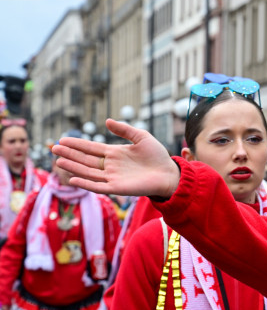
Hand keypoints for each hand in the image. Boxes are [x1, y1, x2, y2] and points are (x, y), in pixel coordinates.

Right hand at [52, 119, 179, 197]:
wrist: (170, 173)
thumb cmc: (158, 156)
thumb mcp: (141, 137)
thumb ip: (124, 129)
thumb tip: (106, 121)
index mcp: (115, 153)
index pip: (91, 148)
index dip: (77, 144)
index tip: (62, 140)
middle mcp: (111, 166)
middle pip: (86, 160)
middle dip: (70, 154)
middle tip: (54, 148)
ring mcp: (113, 177)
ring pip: (88, 172)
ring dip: (74, 167)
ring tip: (59, 161)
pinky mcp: (118, 188)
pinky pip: (98, 186)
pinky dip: (86, 184)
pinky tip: (73, 179)